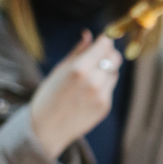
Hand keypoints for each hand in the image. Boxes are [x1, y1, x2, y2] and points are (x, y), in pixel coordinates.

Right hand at [30, 31, 121, 158]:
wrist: (47, 129)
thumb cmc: (48, 96)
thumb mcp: (59, 69)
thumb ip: (77, 51)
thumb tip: (89, 34)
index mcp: (79, 69)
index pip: (105, 45)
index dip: (106, 40)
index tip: (103, 39)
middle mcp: (94, 82)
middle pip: (115, 58)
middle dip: (108, 54)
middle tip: (98, 56)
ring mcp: (102, 96)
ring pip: (114, 73)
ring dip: (106, 70)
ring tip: (88, 77)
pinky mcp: (105, 107)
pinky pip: (109, 88)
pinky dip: (103, 85)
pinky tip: (87, 92)